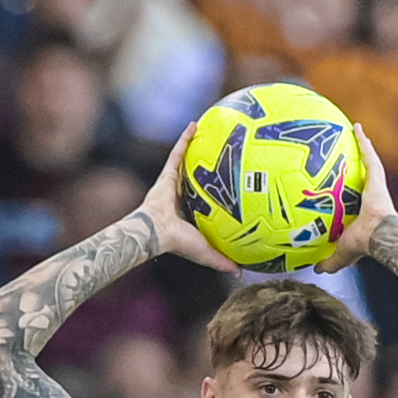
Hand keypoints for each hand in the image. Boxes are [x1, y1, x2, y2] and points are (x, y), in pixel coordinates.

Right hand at [141, 123, 238, 271]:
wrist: (156, 233)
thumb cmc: (179, 243)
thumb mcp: (207, 252)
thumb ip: (223, 261)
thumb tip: (241, 273)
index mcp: (192, 211)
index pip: (207, 199)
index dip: (216, 192)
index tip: (230, 184)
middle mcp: (183, 195)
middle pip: (199, 176)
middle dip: (209, 164)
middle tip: (226, 150)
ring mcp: (174, 183)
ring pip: (188, 160)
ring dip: (197, 145)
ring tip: (212, 129)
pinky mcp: (167, 173)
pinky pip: (178, 151)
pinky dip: (186, 138)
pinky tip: (197, 124)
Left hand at [320, 124, 397, 272]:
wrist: (380, 236)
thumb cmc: (365, 243)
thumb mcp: (342, 251)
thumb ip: (330, 260)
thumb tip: (317, 269)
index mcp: (363, 209)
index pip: (355, 196)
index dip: (349, 188)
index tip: (342, 182)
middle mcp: (371, 193)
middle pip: (364, 174)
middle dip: (357, 161)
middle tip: (346, 150)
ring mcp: (375, 183)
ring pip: (368, 160)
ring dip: (362, 144)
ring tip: (353, 130)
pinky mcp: (377, 176)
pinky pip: (369, 154)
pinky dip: (363, 140)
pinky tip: (356, 126)